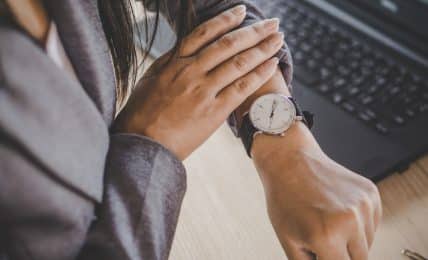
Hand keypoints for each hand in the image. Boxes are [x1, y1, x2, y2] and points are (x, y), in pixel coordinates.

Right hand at [114, 5, 283, 159]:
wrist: (142, 143)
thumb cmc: (142, 113)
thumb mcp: (150, 79)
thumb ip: (170, 62)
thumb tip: (183, 48)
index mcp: (175, 62)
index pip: (205, 33)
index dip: (227, 20)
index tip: (242, 12)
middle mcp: (191, 72)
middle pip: (229, 44)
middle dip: (254, 31)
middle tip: (273, 23)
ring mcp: (204, 91)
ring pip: (239, 63)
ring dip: (262, 48)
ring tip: (278, 39)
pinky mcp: (214, 111)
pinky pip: (241, 88)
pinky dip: (259, 74)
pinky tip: (272, 64)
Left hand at [252, 123, 381, 259]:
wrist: (290, 161)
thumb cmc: (284, 198)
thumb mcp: (289, 240)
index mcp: (326, 235)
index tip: (323, 254)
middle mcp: (349, 220)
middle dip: (341, 256)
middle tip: (323, 242)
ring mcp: (363, 205)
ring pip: (368, 244)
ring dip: (352, 242)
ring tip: (327, 223)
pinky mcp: (371, 194)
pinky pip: (372, 224)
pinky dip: (359, 225)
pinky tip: (337, 212)